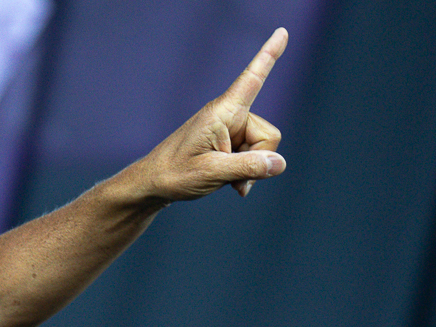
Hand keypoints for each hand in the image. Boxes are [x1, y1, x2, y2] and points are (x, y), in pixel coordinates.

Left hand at [134, 28, 288, 201]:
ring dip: (250, 169)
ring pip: (263, 148)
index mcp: (222, 112)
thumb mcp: (210, 173)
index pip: (251, 79)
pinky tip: (232, 183)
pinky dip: (246, 172)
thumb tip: (279, 163)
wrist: (153, 184)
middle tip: (230, 177)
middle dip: (258, 159)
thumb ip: (247, 167)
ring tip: (225, 179)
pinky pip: (254, 155)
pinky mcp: (230, 141)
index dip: (269, 56)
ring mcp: (230, 129)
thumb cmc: (174, 174)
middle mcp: (229, 115)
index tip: (282, 32)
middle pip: (268, 135)